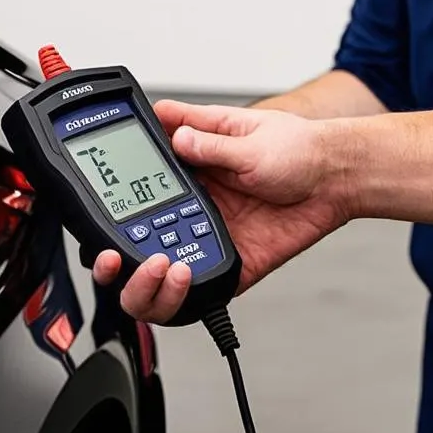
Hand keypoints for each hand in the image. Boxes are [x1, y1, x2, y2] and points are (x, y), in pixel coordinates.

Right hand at [92, 100, 347, 322]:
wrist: (338, 178)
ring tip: (154, 266)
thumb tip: (173, 136)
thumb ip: (208, 140)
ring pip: (158, 276)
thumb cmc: (299, 149)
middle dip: (113, 255)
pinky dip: (181, 297)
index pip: (135, 185)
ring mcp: (207, 239)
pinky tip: (183, 277)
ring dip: (143, 281)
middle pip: (135, 240)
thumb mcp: (249, 135)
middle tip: (112, 256)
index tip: (95, 205)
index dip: (109, 197)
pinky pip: (198, 293)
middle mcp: (191, 207)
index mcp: (189, 169)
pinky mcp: (230, 266)